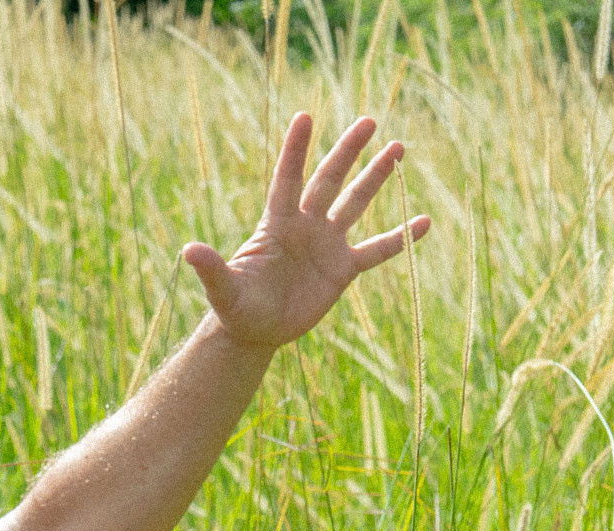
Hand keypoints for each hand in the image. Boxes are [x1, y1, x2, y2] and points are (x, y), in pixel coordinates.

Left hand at [182, 114, 430, 352]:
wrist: (256, 331)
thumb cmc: (236, 309)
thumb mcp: (224, 291)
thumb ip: (212, 269)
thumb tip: (189, 251)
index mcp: (277, 224)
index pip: (288, 179)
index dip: (296, 150)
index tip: (305, 116)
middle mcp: (304, 226)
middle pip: (329, 180)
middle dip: (348, 151)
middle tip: (368, 121)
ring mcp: (326, 245)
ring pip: (355, 203)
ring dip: (376, 177)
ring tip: (398, 149)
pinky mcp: (342, 270)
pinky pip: (377, 250)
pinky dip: (400, 238)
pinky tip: (425, 221)